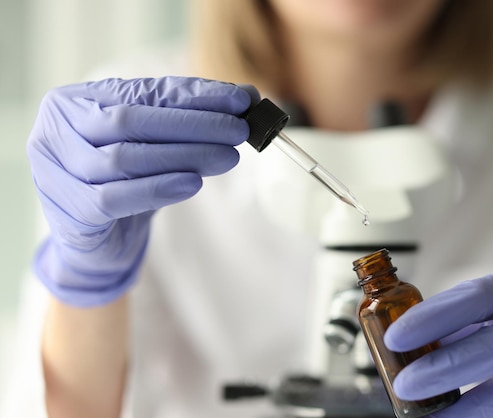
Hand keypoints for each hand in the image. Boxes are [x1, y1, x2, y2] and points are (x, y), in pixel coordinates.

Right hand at [27, 77, 255, 306]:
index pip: (143, 92)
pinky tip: (194, 184)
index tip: (240, 101)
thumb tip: (246, 97)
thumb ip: (187, 118)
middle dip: (193, 124)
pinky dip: (158, 189)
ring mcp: (55, 169)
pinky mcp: (68, 210)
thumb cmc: (124, 184)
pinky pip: (116, 197)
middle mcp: (56, 129)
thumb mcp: (152, 146)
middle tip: (238, 130)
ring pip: (125, 157)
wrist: (95, 244)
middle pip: (132, 120)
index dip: (194, 96)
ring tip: (227, 157)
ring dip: (184, 155)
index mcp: (76, 101)